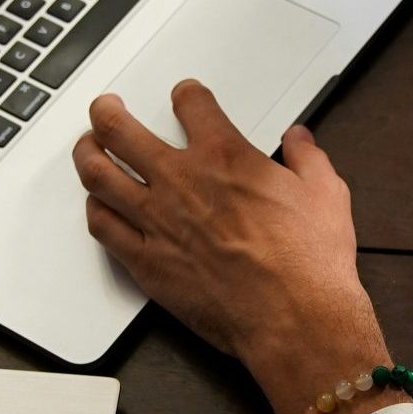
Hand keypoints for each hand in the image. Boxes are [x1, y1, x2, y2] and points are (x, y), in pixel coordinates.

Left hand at [72, 82, 388, 413]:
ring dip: (87, 154)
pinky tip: (97, 207)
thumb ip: (307, 158)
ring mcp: (157, 222)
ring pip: (98, 176)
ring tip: (87, 148)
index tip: (185, 96)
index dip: (186, 95)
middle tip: (105, 109)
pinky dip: (95, 211)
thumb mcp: (325, 193)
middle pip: (120, 130)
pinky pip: (104, 228)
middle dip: (107, 112)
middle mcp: (181, 182)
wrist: (294, 318)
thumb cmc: (309, 263)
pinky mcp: (146, 263)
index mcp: (225, 156)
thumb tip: (298, 140)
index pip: (191, 105)